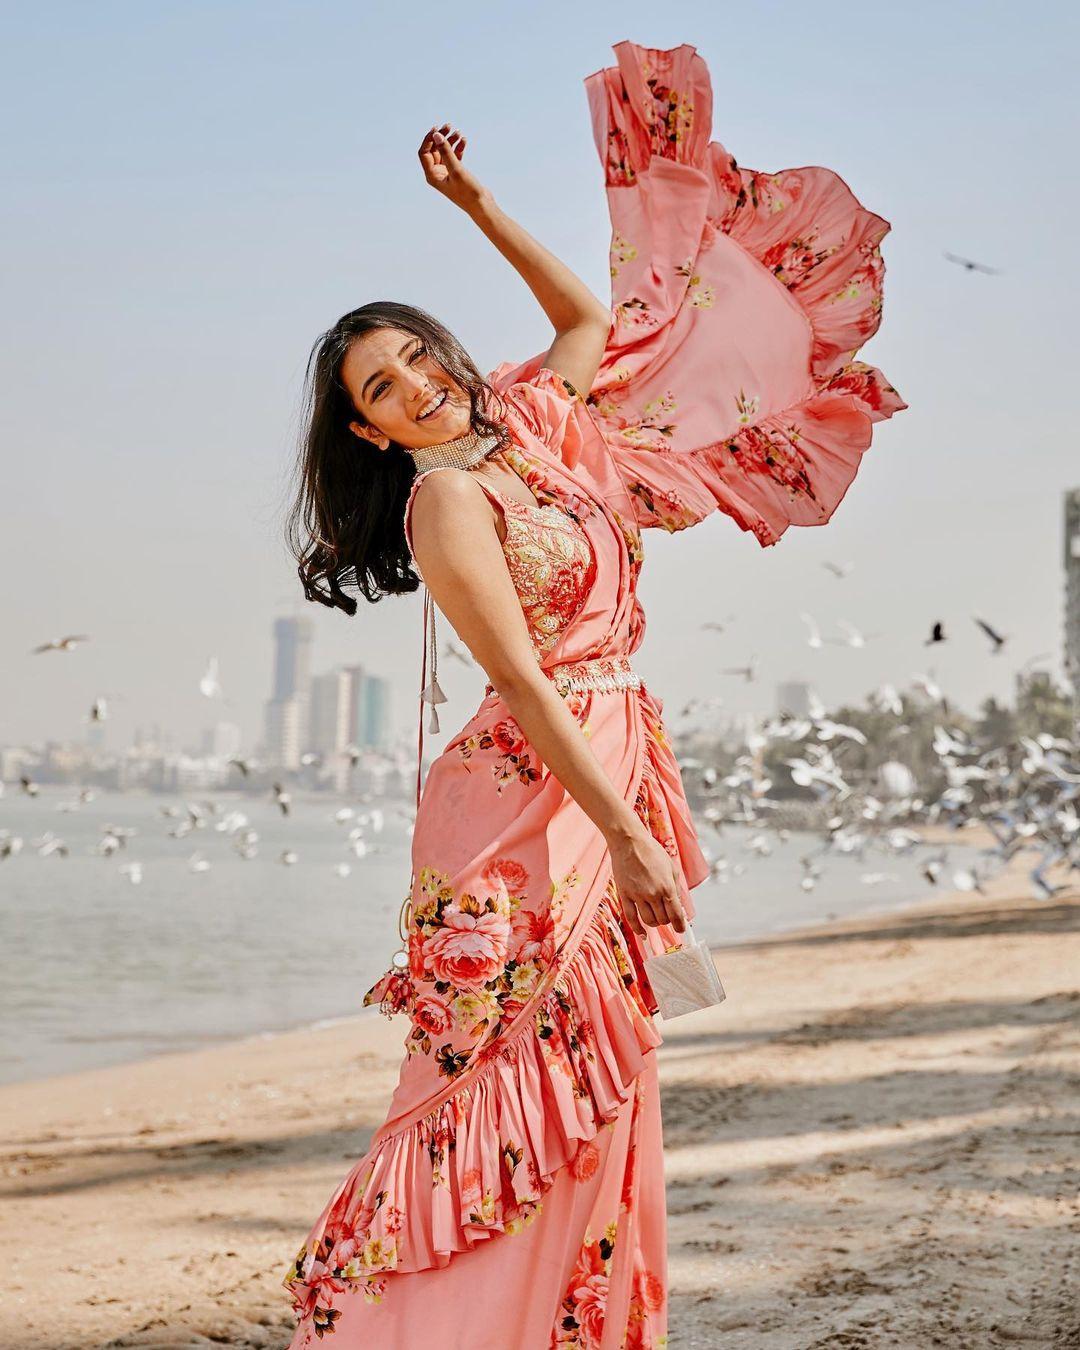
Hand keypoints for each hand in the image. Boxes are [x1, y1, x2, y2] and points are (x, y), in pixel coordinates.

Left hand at [418, 123, 486, 211]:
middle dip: (441, 137)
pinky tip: (464, 141)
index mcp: (432, 176)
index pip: (424, 153)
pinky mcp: (457, 172)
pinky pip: (454, 156)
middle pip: (434, 150)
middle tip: (449, 126)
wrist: (481, 205)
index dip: (429, 139)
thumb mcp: (456, 169)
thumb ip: (446, 151)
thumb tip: (436, 135)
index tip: (437, 129)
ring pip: (445, 151)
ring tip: (459, 133)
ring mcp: (447, 173)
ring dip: (451, 141)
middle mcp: (437, 174)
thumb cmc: (468, 191)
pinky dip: (458, 148)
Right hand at [608, 823, 687, 939]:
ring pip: (649, 921)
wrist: (629, 842)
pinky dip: (638, 929)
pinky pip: (631, 918)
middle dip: (667, 921)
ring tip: (656, 918)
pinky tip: (643, 934)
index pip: (676, 915)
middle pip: (663, 920)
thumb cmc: (652, 852)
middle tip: (667, 917)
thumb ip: (677, 888)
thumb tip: (680, 906)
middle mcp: (653, 894)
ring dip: (655, 924)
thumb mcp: (672, 867)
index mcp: (667, 887)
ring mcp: (637, 896)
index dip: (680, 926)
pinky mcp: (625, 895)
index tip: (681, 929)